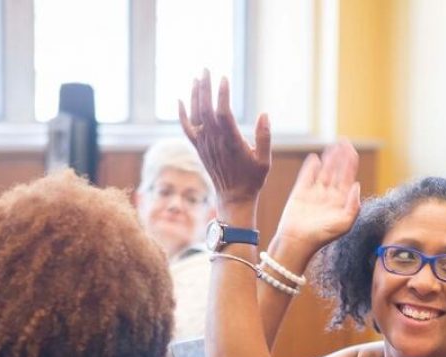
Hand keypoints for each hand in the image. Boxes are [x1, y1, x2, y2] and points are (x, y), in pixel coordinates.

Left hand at [178, 70, 270, 205]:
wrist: (233, 197)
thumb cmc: (252, 179)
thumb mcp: (264, 161)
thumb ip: (264, 138)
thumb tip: (264, 114)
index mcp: (231, 142)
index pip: (223, 112)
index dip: (222, 95)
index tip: (224, 78)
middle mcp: (215, 141)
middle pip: (206, 109)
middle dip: (205, 88)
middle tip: (207, 69)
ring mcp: (205, 144)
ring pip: (196, 115)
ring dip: (195, 95)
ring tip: (197, 77)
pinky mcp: (199, 148)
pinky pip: (187, 128)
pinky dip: (182, 114)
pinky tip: (181, 99)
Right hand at [276, 141, 360, 248]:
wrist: (296, 242)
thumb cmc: (321, 237)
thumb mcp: (344, 224)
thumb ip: (353, 205)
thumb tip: (357, 184)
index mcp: (340, 202)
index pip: (347, 177)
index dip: (350, 163)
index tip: (352, 149)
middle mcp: (328, 196)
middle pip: (336, 171)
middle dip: (340, 157)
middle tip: (343, 141)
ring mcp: (314, 194)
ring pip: (323, 171)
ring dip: (328, 159)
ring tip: (332, 146)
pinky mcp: (300, 193)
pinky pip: (306, 176)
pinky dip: (310, 167)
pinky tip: (314, 158)